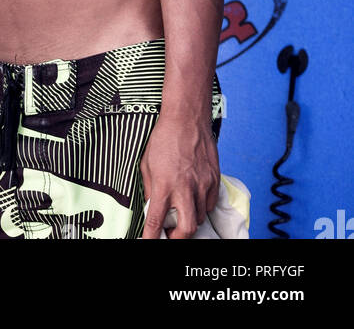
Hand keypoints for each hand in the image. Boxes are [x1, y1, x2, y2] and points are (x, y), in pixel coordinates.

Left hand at [140, 113, 219, 238]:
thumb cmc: (164, 138)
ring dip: (190, 219)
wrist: (187, 118)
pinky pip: (209, 203)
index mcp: (164, 184)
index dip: (151, 237)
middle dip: (178, 238)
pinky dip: (201, 206)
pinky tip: (194, 196)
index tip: (148, 242)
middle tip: (171, 234)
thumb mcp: (147, 163)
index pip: (157, 220)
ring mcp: (202, 184)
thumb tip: (153, 206)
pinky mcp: (214, 179)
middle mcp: (184, 188)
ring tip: (181, 209)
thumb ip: (151, 188)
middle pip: (187, 229)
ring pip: (199, 217)